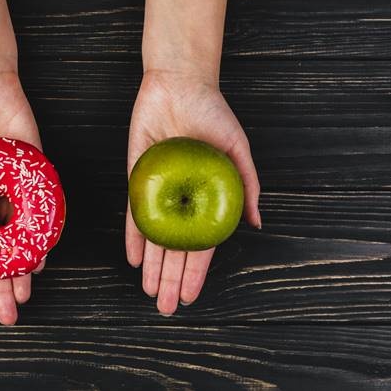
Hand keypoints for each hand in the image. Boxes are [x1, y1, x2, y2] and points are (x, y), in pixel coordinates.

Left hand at [125, 70, 260, 314]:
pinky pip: (133, 213)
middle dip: (171, 277)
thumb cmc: (213, 114)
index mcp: (207, 196)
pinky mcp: (138, 178)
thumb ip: (246, 186)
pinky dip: (133, 236)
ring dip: (152, 265)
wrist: (179, 85)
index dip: (196, 271)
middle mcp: (182, 199)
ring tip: (150, 291)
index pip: (201, 243)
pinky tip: (133, 259)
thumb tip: (256, 222)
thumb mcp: (237, 150)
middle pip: (176, 247)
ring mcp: (159, 191)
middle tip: (165, 306)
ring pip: (154, 237)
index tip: (191, 295)